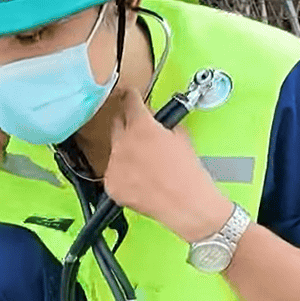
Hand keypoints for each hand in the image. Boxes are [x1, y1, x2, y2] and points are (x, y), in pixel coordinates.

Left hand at [103, 87, 231, 242]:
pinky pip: (113, 173)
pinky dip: (122, 174)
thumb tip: (157, 124)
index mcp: (141, 126)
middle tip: (137, 131)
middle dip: (126, 124)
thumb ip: (163, 125)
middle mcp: (123, 144)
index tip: (129, 96)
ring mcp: (114, 165)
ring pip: (114, 150)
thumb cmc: (187, 174)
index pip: (129, 102)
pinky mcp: (111, 185)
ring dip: (124, 151)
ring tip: (143, 164)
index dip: (131, 97)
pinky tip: (138, 179)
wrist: (186, 204)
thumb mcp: (180, 137)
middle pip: (116, 124)